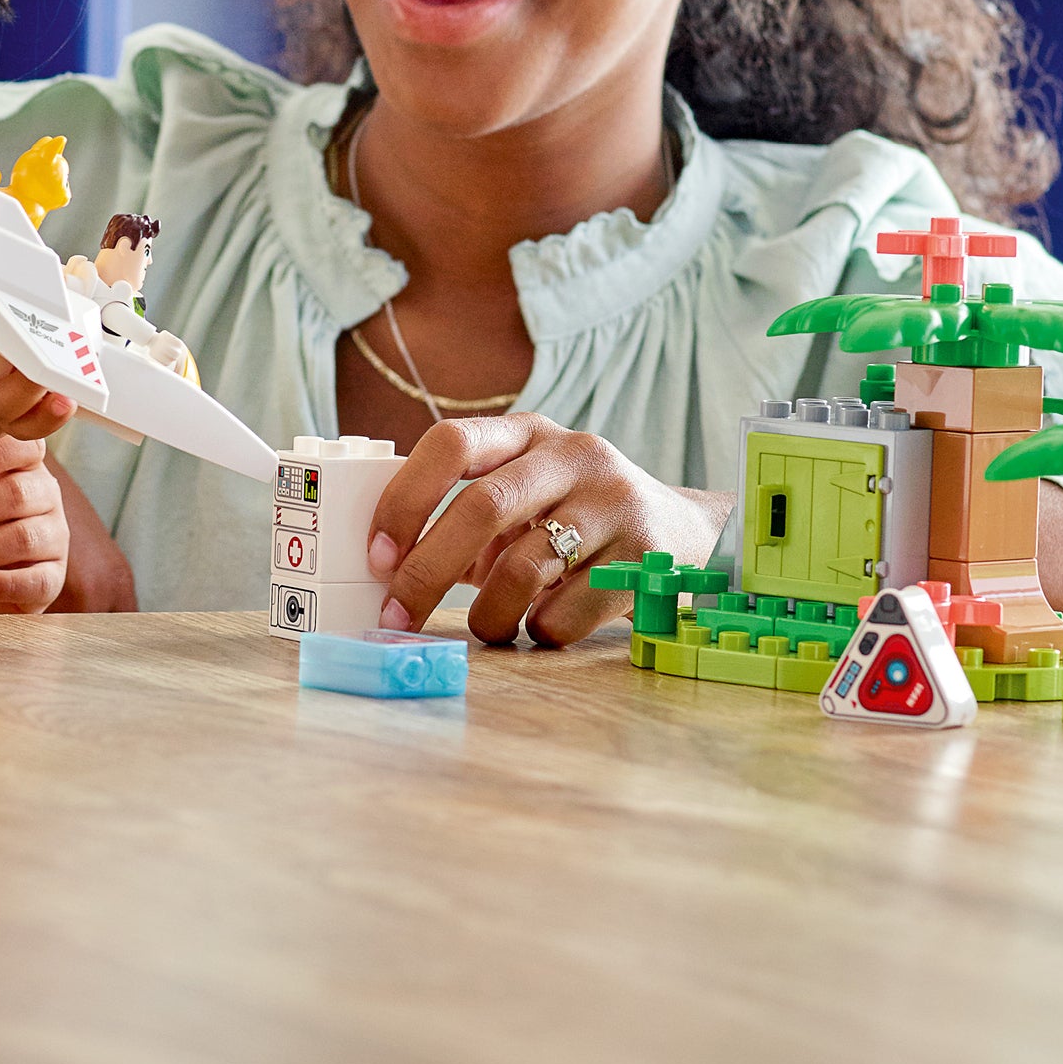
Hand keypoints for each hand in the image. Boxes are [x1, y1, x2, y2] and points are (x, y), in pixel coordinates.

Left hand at [365, 416, 730, 646]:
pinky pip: (566, 613)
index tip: (378, 554)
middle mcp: (574, 455)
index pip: (453, 441)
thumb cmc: (574, 518)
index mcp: (530, 432)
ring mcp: (614, 503)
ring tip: (488, 627)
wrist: (684, 533)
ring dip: (487, 614)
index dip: (406, 498)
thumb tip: (384, 568)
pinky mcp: (645, 558)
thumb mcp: (526, 493)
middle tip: (397, 613)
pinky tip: (545, 623)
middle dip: (426, 570)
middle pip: (482, 507)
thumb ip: (465, 514)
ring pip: (523, 569)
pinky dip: (540, 631)